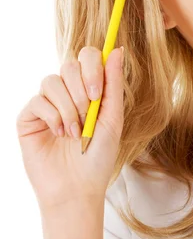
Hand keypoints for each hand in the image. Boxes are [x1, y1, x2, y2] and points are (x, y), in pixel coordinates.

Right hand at [16, 46, 123, 211]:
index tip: (97, 93)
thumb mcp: (112, 118)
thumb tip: (117, 49)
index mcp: (89, 88)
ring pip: (52, 81)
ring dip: (68, 107)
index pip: (88, 56)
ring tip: (74, 132)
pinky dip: (53, 117)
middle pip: (69, 65)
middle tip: (87, 115)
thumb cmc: (98, 155)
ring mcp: (47, 103)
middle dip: (81, 91)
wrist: (77, 188)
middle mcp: (67, 92)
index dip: (92, 67)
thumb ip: (113, 83)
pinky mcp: (29, 117)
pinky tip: (59, 135)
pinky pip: (38, 101)